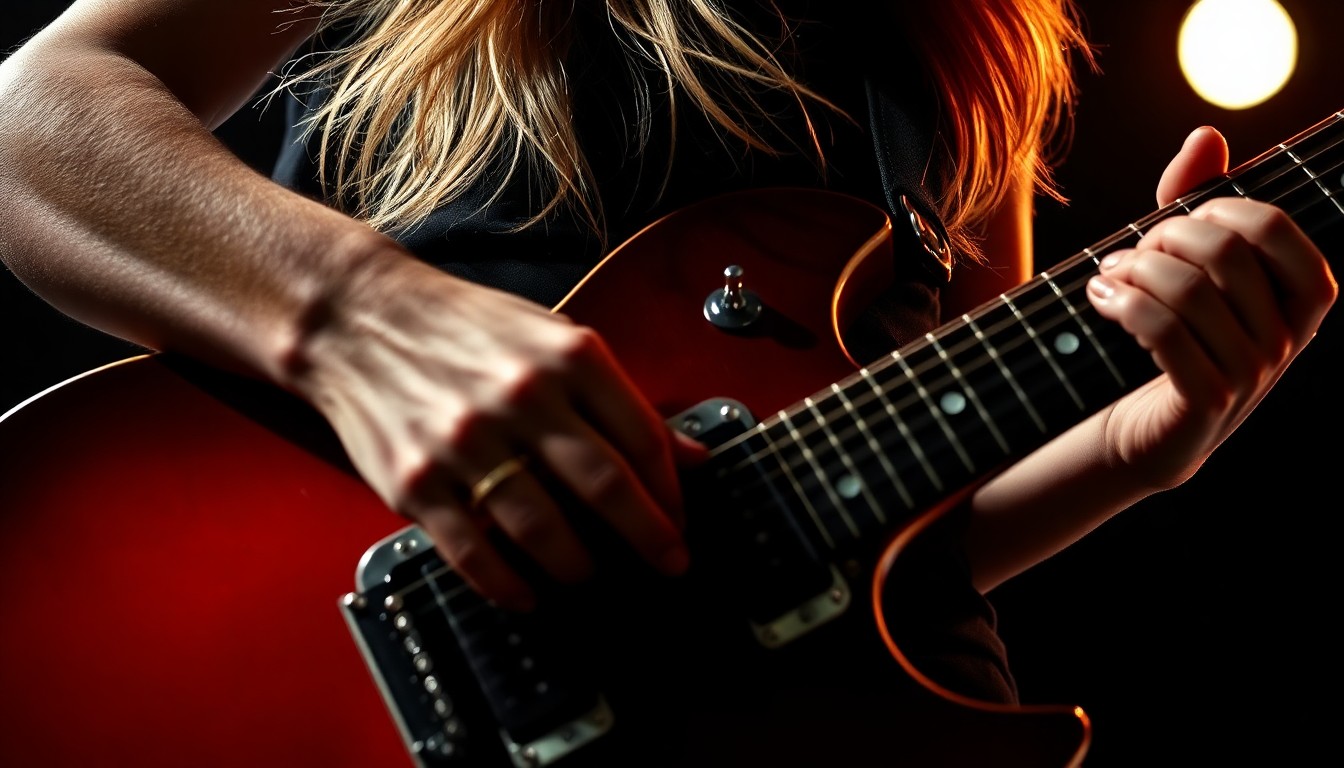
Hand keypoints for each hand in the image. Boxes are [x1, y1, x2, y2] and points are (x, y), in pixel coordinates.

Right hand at [294, 255, 704, 610]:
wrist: (360, 318)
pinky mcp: (417, 481)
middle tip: (670, 567)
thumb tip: (694, 458)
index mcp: (567, 357)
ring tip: (593, 577)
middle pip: (606, 487)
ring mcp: (466, 442)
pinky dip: (508, 585)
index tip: (680, 522)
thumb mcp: (555, 339)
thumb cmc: (467, 329)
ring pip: (544, 529)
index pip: (643, 439)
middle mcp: (521, 397)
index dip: (670, 492)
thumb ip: (622, 400)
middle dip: (648, 539)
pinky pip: (474, 552)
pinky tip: (529, 595)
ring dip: (580, 567)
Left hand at [1085, 126, 1336, 490]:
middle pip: (1223, 254)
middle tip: (1128, 254)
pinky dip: (1122, 306)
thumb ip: (1194, 203)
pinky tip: (1100, 301)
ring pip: (1189, 291)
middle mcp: (1286, 340)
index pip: (1274, 229)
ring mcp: (1251, 376)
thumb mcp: (1181, 267)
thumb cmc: (1164, 339)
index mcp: (1298, 300)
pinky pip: (1165, 334)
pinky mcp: (1206, 403)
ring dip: (1132, 273)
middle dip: (1162, 240)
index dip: (1218, 210)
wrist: (1136, 430)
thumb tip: (1206, 134)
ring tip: (1105, 278)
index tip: (1176, 220)